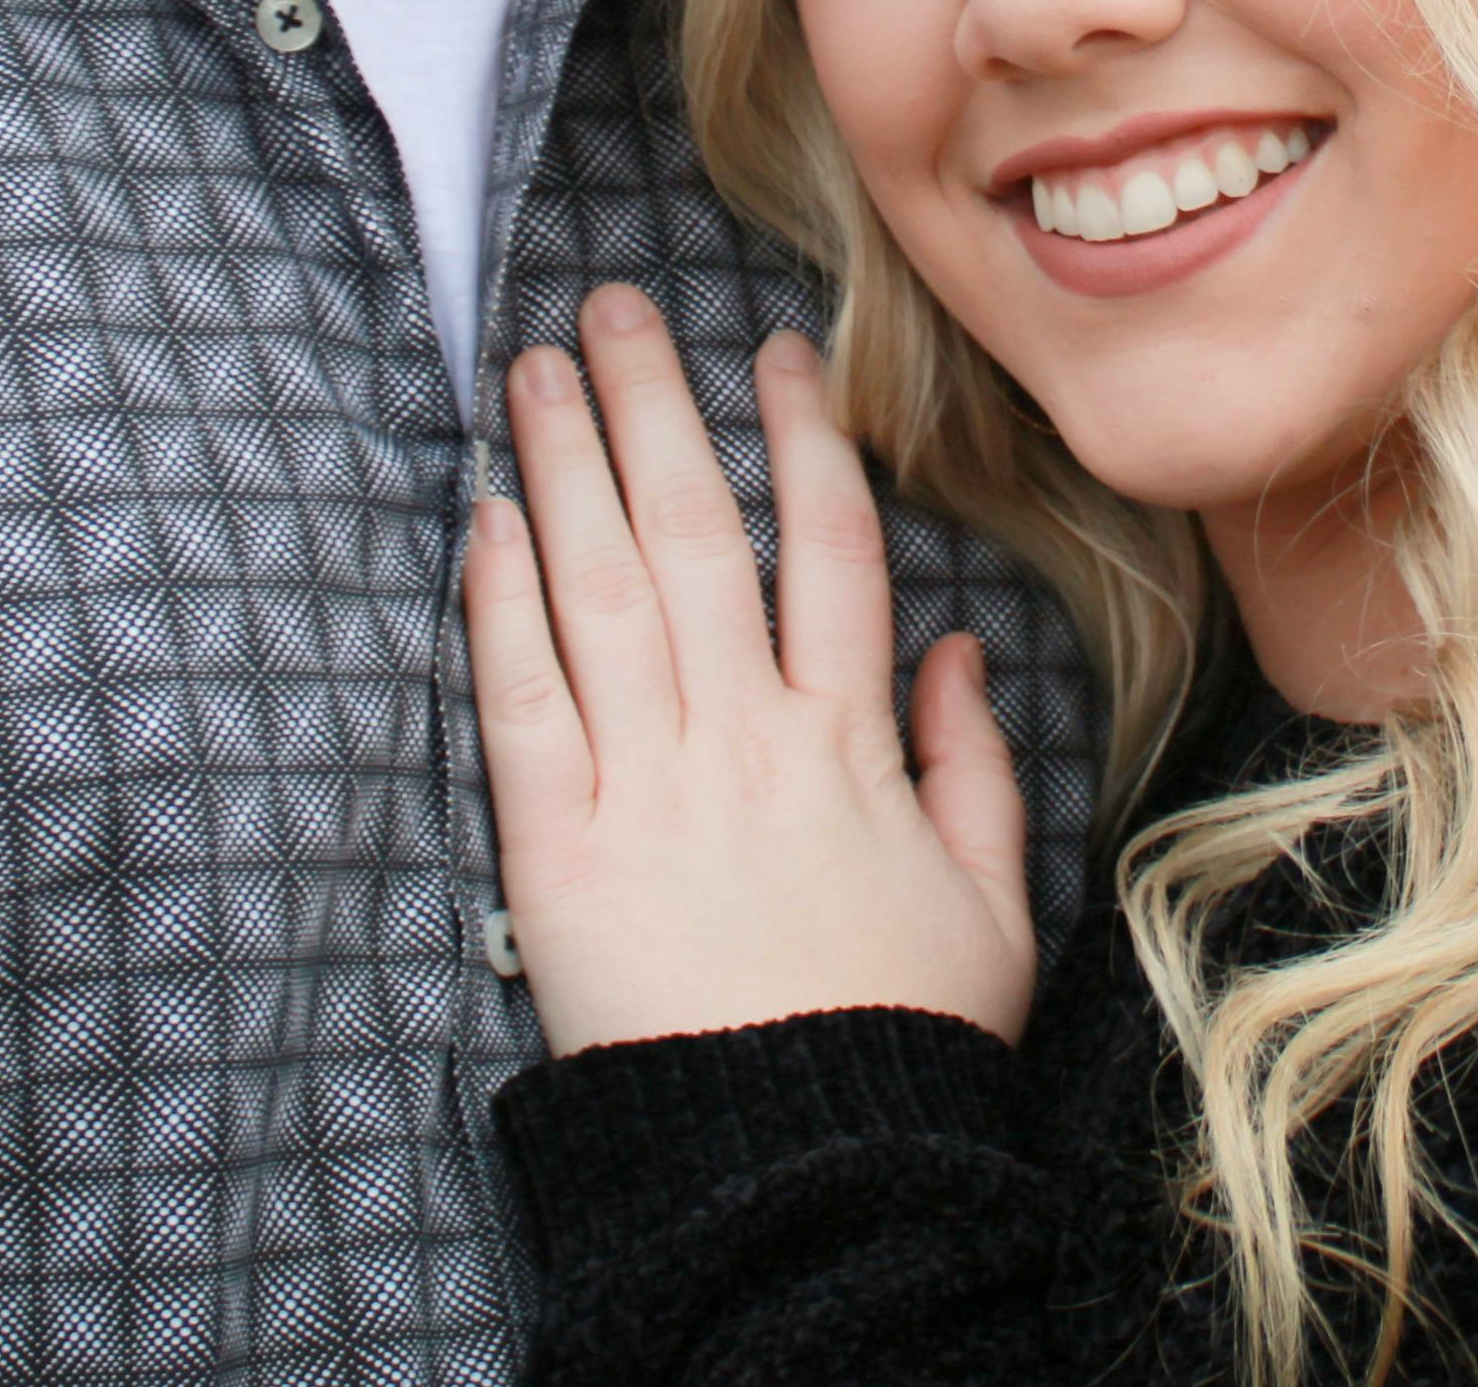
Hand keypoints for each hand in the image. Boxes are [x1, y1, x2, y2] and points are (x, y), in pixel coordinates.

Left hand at [465, 286, 1039, 1051]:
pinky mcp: (560, 851)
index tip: (774, 352)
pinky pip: (524, 701)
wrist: (803, 1170)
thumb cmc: (898, 1044)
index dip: (802, 439)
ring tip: (530, 370)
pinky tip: (487, 519)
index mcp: (851, 743)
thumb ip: (975, 769)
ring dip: (564, 465)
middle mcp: (746, 737)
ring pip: (603, 589)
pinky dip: (502, 602)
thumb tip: (955, 654)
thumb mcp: (990, 908)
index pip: (829, 550)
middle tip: (611, 308)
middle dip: (651, 406)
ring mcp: (650, 786)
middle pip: (695, 534)